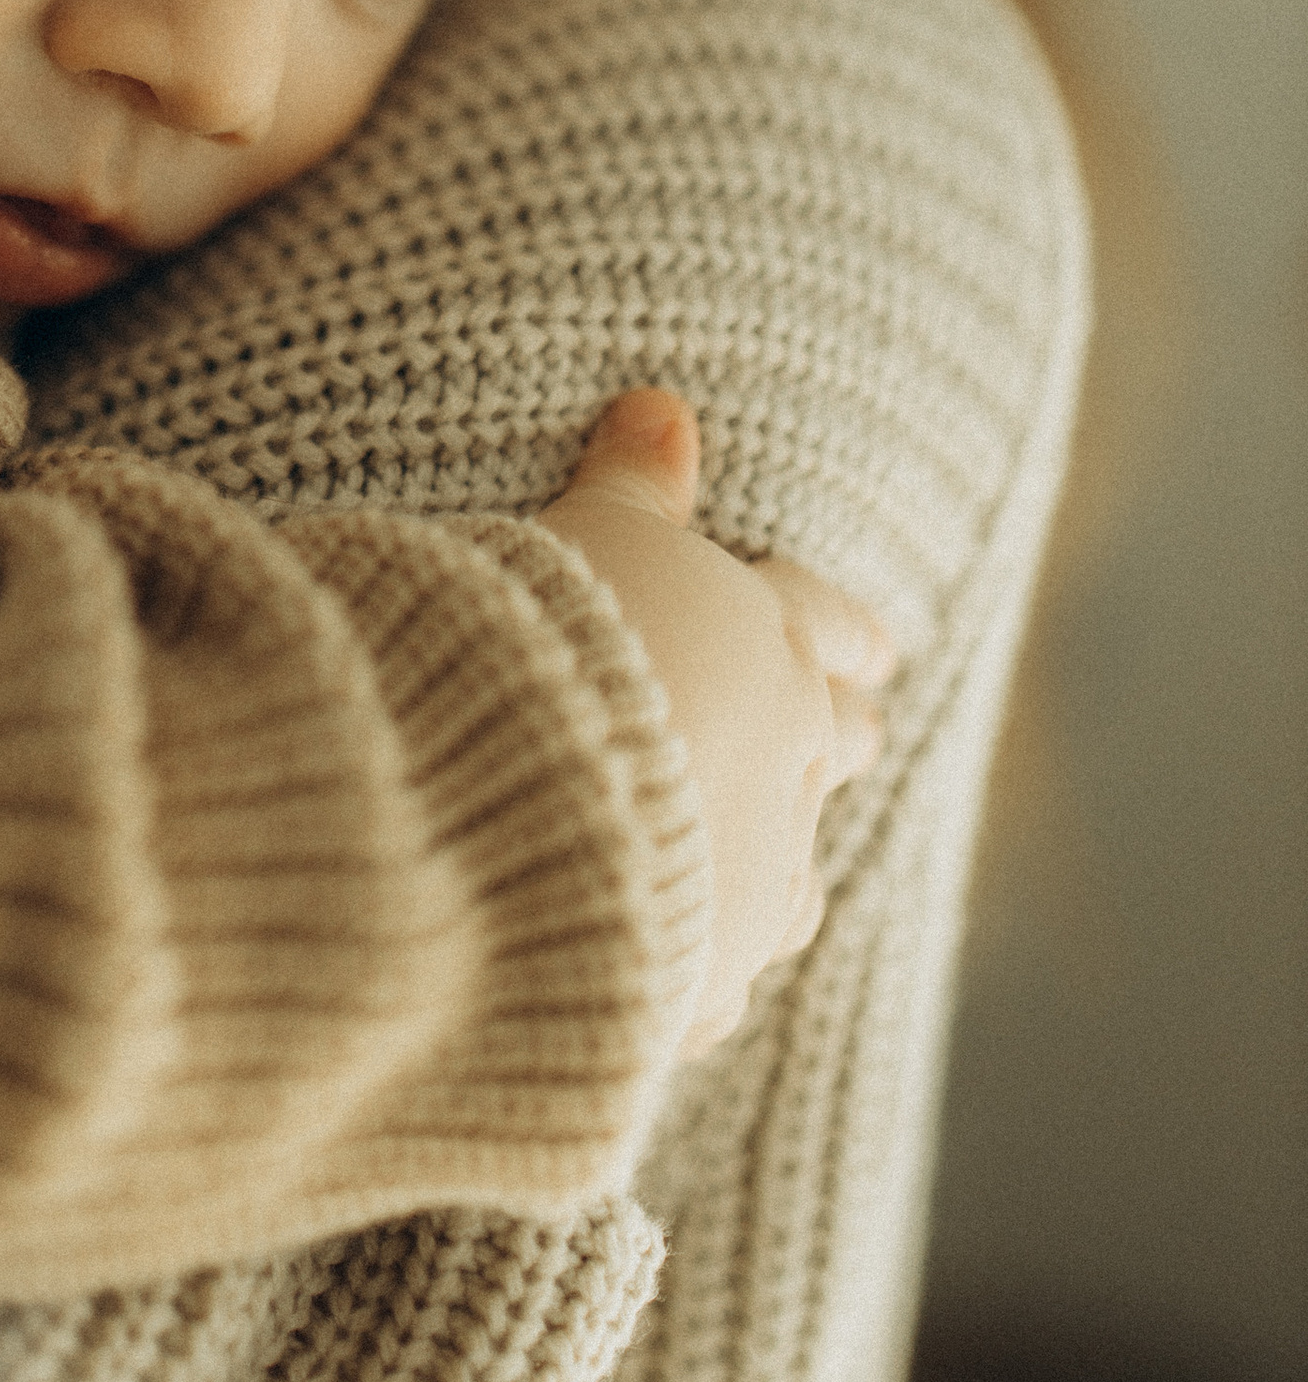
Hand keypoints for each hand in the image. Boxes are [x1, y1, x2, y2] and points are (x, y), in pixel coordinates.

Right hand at [541, 388, 892, 1056]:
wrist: (505, 806)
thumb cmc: (531, 650)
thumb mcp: (581, 539)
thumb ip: (629, 485)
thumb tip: (662, 406)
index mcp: (762, 646)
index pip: (820, 625)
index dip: (845, 632)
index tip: (876, 648)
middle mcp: (783, 765)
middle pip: (835, 745)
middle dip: (840, 735)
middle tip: (856, 732)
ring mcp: (749, 879)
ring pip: (795, 869)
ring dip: (783, 855)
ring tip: (775, 858)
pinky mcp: (696, 975)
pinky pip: (717, 973)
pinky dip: (701, 962)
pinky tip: (683, 969)